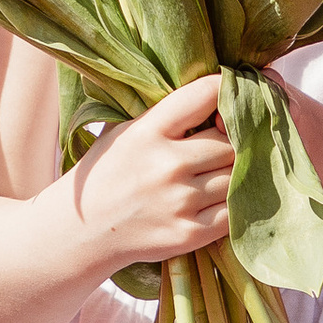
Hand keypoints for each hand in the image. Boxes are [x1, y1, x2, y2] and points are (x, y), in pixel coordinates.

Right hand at [69, 80, 235, 272]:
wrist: (81, 232)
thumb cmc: (109, 173)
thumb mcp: (128, 131)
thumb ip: (171, 115)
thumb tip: (226, 99)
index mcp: (149, 131)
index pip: (207, 93)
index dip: (232, 89)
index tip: (241, 92)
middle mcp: (167, 164)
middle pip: (231, 141)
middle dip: (236, 139)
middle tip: (232, 142)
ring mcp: (179, 201)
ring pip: (238, 175)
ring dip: (237, 173)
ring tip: (223, 171)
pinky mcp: (189, 234)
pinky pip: (234, 210)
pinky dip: (234, 203)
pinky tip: (220, 198)